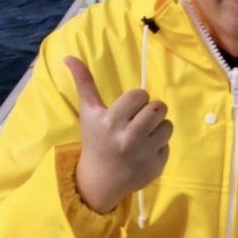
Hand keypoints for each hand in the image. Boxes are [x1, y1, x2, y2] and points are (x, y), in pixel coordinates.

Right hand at [64, 56, 172, 212]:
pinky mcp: (156, 166)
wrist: (101, 180)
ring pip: (167, 125)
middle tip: (140, 119)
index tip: (129, 108)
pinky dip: (159, 146)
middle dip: (151, 111)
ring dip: (158, 127)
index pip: (140, 95)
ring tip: (143, 134)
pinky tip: (144, 151)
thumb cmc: (95, 141)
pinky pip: (168, 145)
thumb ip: (84, 83)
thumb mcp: (89, 112)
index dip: (137, 99)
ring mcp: (144, 154)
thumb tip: (69, 57)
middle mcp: (129, 138)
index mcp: (112, 122)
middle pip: (158, 108)